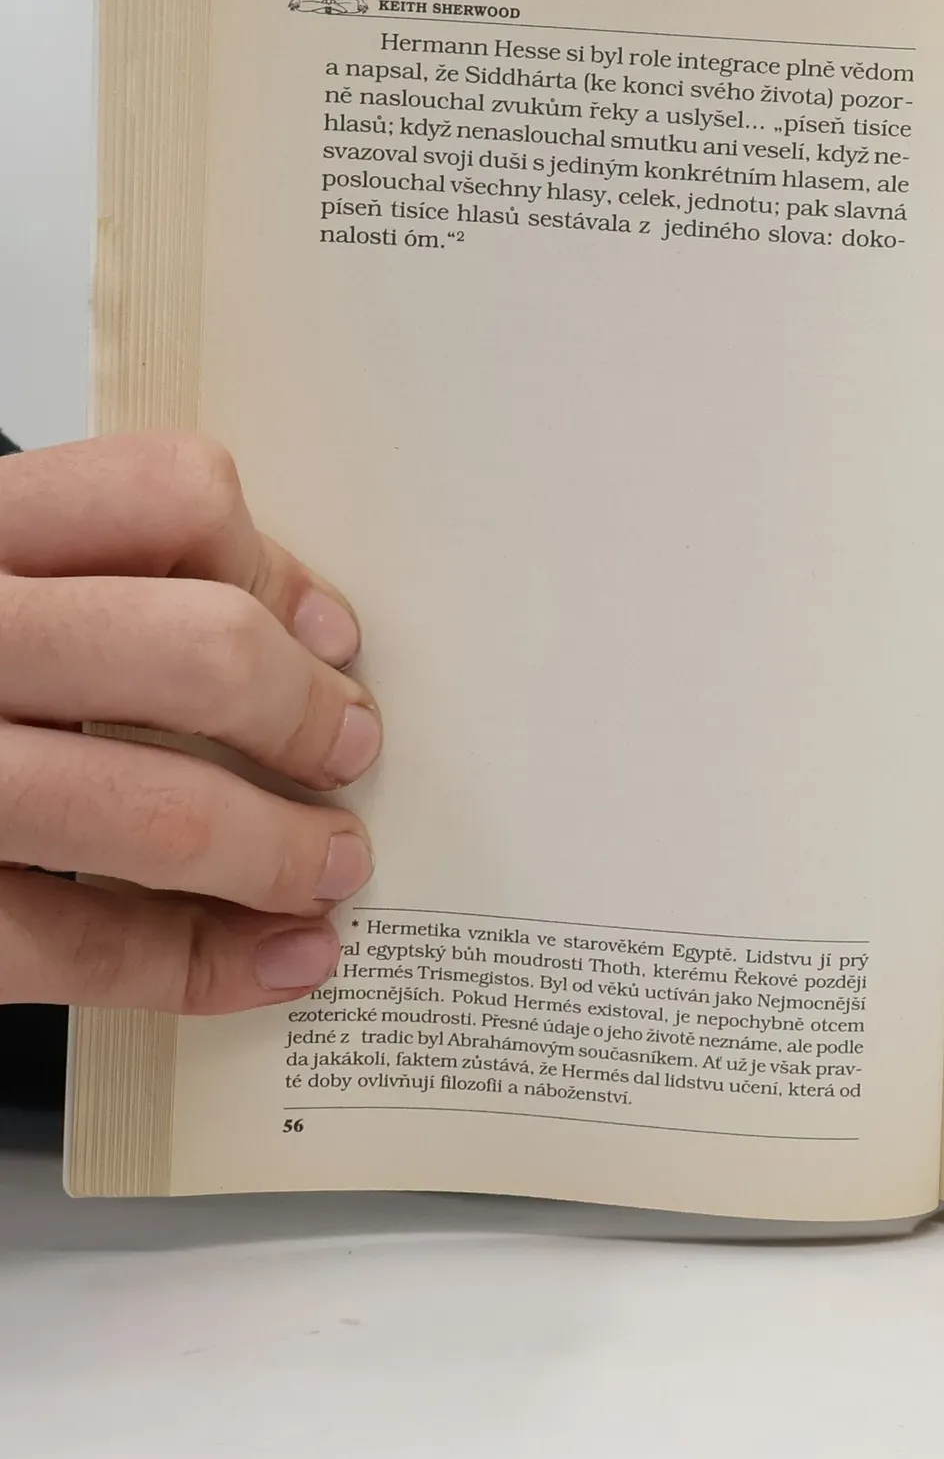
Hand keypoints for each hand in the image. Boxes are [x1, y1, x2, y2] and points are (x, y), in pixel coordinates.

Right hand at [0, 434, 379, 1011]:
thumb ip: (80, 574)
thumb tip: (292, 622)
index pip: (164, 494)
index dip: (275, 569)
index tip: (328, 634)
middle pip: (195, 652)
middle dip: (306, 717)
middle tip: (352, 750)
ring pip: (155, 811)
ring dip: (280, 851)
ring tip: (332, 867)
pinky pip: (77, 944)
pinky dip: (199, 964)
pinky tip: (271, 961)